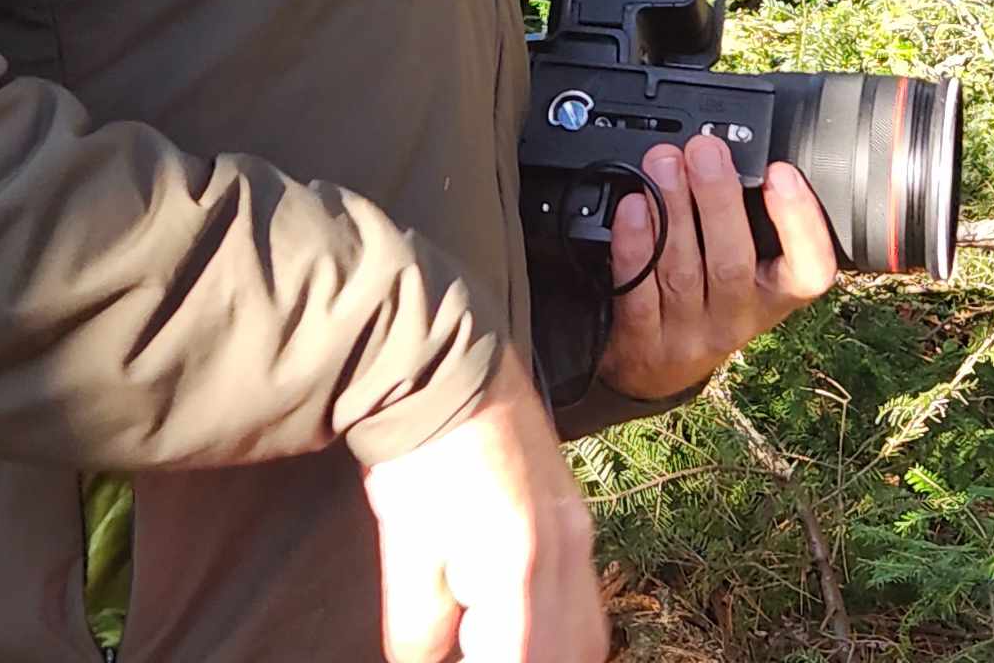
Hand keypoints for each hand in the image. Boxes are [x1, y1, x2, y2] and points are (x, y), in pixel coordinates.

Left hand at [361, 345, 608, 662]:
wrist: (446, 360)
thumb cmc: (420, 454)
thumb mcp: (406, 548)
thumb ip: (421, 625)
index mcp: (521, 565)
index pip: (525, 661)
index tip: (464, 658)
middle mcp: (567, 550)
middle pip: (577, 651)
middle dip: (536, 660)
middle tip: (476, 650)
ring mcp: (577, 526)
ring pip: (587, 628)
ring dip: (552, 650)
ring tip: (492, 639)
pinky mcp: (572, 509)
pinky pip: (581, 591)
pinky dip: (556, 621)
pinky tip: (509, 614)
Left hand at [597, 135, 838, 403]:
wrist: (656, 369)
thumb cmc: (707, 300)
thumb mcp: (746, 270)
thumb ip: (746, 217)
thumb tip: (730, 150)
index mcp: (773, 296)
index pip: (809, 270)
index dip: (800, 221)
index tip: (780, 172)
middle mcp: (736, 319)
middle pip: (733, 263)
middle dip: (717, 198)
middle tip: (704, 150)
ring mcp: (688, 335)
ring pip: (683, 272)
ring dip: (672, 210)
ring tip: (663, 163)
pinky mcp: (643, 340)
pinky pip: (638, 292)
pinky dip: (634, 245)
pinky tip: (632, 208)